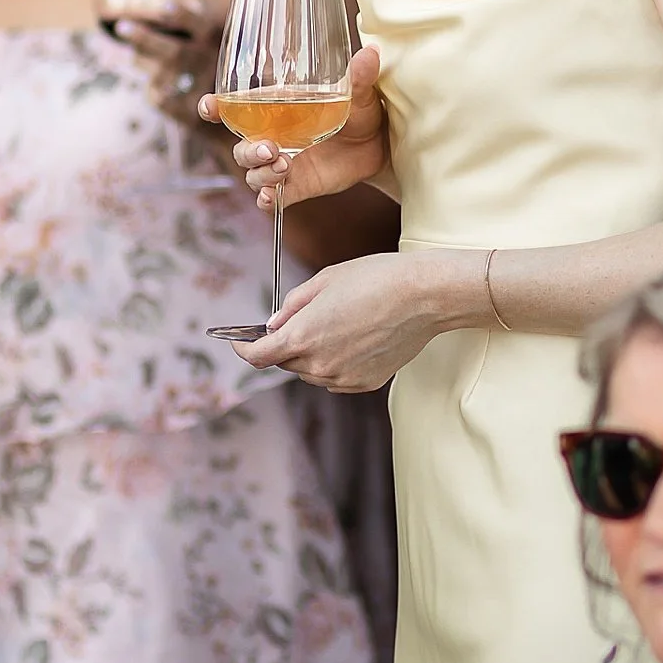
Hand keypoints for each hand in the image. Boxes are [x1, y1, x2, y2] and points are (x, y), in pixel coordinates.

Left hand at [111, 13, 218, 128]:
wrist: (247, 112)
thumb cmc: (229, 57)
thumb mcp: (222, 27)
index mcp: (218, 40)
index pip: (200, 27)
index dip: (184, 18)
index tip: (166, 8)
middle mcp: (208, 63)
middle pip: (172, 52)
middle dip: (144, 39)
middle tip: (121, 27)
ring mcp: (199, 90)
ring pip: (158, 75)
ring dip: (142, 62)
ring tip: (135, 56)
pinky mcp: (190, 114)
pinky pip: (159, 100)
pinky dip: (153, 91)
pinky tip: (153, 84)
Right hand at [202, 44, 386, 209]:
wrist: (380, 145)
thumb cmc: (361, 110)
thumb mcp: (361, 94)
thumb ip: (360, 78)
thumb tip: (371, 54)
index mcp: (277, 108)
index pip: (236, 107)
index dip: (216, 107)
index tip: (209, 107)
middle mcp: (273, 136)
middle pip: (241, 147)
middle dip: (249, 150)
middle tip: (271, 148)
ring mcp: (283, 163)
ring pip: (252, 173)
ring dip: (261, 173)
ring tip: (285, 165)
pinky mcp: (297, 186)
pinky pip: (272, 196)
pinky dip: (267, 198)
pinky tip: (270, 198)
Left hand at [229, 249, 465, 391]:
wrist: (424, 296)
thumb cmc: (375, 279)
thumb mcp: (325, 280)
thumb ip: (292, 305)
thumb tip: (274, 324)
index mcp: (302, 337)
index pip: (258, 356)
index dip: (242, 349)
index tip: (237, 342)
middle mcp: (319, 365)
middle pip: (286, 363)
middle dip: (283, 345)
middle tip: (298, 321)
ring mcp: (343, 378)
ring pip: (311, 372)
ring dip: (310, 355)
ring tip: (335, 325)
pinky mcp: (365, 384)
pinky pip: (336, 378)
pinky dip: (334, 363)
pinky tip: (353, 339)